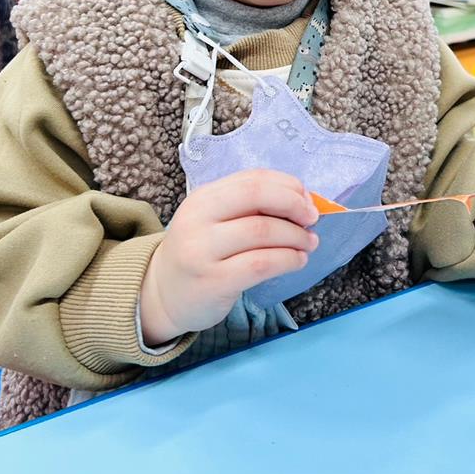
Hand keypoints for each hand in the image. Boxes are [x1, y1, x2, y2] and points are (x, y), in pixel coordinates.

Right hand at [140, 169, 318, 344]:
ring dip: (296, 236)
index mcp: (202, 198)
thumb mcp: (213, 221)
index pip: (251, 179)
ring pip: (263, 232)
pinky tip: (297, 261)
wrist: (162, 295)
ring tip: (309, 243)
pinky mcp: (214, 282)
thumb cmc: (199, 253)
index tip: (307, 199)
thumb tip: (302, 201)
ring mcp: (203, 251)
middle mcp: (199, 220)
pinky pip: (261, 264)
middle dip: (294, 204)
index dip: (286, 185)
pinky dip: (288, 259)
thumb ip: (248, 207)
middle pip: (256, 197)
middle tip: (312, 219)